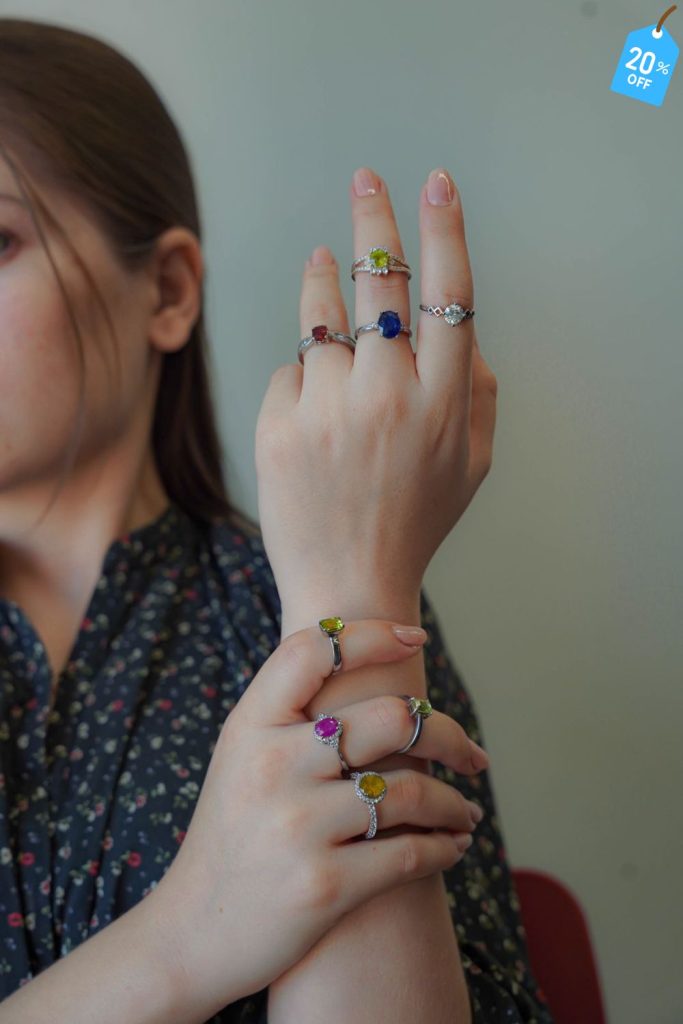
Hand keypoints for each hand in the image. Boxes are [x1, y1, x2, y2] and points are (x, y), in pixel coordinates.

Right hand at [151, 619, 486, 1017]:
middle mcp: (273, 766)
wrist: (189, 934)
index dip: (371, 634)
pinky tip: (452, 846)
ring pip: (413, 790)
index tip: (414, 639)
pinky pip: (411, 853)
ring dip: (454, 803)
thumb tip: (369, 669)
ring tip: (465, 813)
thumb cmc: (231, 835)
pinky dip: (444, 847)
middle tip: (471, 754)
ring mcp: (298, 826)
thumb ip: (290, 714)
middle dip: (448, 734)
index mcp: (250, 726)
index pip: (316, 651)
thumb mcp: (240, 758)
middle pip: (392, 718)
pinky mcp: (325, 885)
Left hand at [255, 166, 497, 609]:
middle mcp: (389, 395)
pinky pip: (291, 370)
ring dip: (324, 284)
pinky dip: (303, 378)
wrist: (349, 584)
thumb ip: (475, 390)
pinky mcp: (280, 426)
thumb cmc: (415, 520)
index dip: (444, 230)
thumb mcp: (471, 463)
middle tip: (365, 177)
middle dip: (375, 218)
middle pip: (381, 281)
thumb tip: (458, 330)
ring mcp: (329, 409)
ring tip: (324, 262)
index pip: (448, 294)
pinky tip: (313, 409)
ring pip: (322, 317)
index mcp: (443, 401)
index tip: (436, 183)